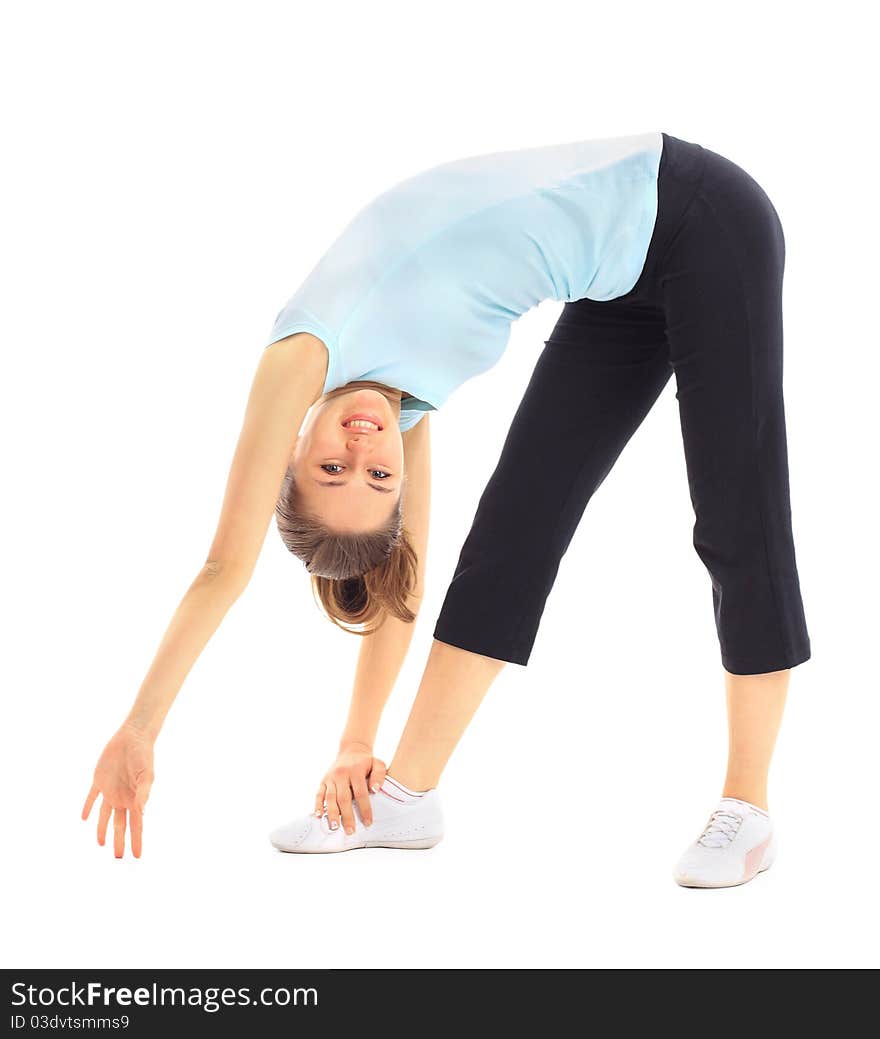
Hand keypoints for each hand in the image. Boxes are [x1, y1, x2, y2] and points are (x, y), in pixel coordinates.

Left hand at [81, 721, 154, 857]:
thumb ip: (144, 792)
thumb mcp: (147, 774)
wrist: (133, 737)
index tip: (138, 855)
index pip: (136, 825)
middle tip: (119, 858)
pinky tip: (84, 818)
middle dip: (120, 841)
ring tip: (101, 844)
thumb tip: (141, 812)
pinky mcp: (100, 780)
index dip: (136, 840)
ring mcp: (111, 790)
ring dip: (103, 829)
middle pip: (120, 825)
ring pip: (105, 815)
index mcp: (136, 798)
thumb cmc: (143, 754)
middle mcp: (123, 797)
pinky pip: (92, 797)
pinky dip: (88, 807)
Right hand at [315, 743, 385, 834]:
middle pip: (343, 798)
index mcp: (355, 771)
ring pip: (330, 798)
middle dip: (347, 816)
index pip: (360, 793)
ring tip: (335, 827)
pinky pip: (319, 794)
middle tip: (350, 831)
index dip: (364, 809)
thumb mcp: (377, 763)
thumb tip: (375, 790)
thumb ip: (379, 775)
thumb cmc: (366, 761)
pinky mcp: (323, 781)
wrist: (351, 750)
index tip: (368, 823)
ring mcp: (330, 778)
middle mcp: (341, 774)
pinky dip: (318, 805)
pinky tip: (319, 816)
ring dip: (332, 814)